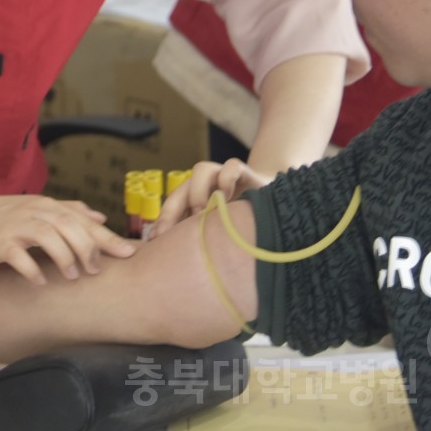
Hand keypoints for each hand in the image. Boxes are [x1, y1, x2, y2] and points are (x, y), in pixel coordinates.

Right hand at [0, 193, 134, 283]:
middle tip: (95, 270)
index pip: (83, 220)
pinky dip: (32, 269)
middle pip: (70, 226)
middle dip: (88, 249)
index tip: (129, 254)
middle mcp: (35, 212)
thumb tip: (99, 217)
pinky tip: (40, 281)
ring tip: (71, 276)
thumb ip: (69, 211)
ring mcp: (16, 226)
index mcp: (47, 206)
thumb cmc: (4, 216)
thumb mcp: (38, 208)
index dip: (107, 237)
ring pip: (48, 237)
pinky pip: (19, 255)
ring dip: (64, 258)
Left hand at [154, 159, 270, 231]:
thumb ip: (203, 238)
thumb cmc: (244, 221)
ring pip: (201, 169)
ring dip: (198, 191)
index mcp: (197, 197)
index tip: (154, 240)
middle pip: (181, 189)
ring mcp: (224, 175)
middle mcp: (207, 184)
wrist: (277, 202)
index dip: (163, 219)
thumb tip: (179, 264)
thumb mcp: (221, 230)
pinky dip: (227, 179)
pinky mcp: (245, 171)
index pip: (173, 204)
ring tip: (202, 214)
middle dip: (171, 210)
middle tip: (169, 233)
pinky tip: (229, 197)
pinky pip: (232, 166)